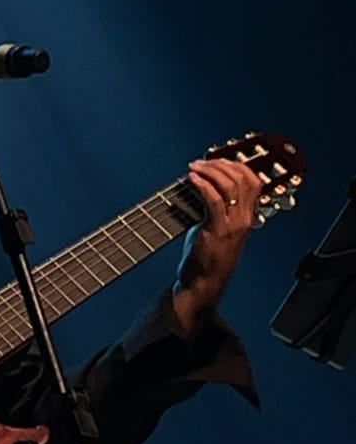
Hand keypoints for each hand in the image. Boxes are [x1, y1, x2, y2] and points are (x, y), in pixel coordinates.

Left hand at [171, 157, 262, 334]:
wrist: (203, 285)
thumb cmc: (205, 259)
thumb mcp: (214, 227)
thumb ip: (212, 206)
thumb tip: (198, 181)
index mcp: (246, 216)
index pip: (253, 180)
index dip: (236, 164)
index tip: (216, 158)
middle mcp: (244, 218)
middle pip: (244, 178)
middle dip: (221, 164)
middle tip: (201, 162)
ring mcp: (233, 225)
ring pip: (231, 185)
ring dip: (210, 171)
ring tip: (194, 168)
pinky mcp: (218, 230)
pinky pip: (214, 200)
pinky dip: (202, 185)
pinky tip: (191, 179)